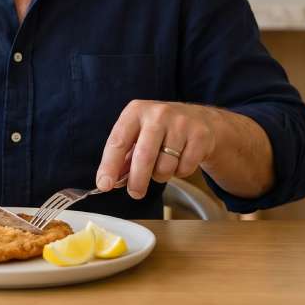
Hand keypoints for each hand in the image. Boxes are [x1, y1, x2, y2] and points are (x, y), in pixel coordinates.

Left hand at [94, 100, 214, 199]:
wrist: (200, 119)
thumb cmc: (161, 130)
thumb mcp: (138, 134)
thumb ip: (123, 158)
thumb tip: (110, 181)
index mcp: (136, 111)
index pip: (118, 141)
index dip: (109, 165)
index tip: (104, 185)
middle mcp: (158, 113)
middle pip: (144, 156)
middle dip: (137, 180)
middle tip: (135, 193)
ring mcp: (181, 123)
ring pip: (165, 166)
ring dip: (161, 175)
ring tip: (163, 165)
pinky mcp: (200, 135)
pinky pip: (184, 168)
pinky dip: (180, 172)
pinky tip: (180, 159)